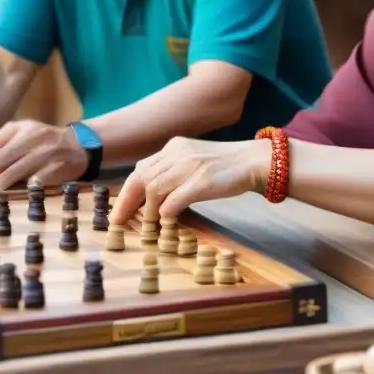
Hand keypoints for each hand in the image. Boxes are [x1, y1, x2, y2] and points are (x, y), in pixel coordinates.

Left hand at [0, 119, 88, 192]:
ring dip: (4, 179)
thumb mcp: (20, 138)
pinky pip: (42, 175)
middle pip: (4, 155)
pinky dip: (31, 184)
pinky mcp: (58, 163)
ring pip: (20, 166)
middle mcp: (31, 136)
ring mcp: (46, 149)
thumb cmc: (41, 144)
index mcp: (18, 128)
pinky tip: (21, 190)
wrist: (77, 144)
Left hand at [110, 137, 271, 223]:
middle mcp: (177, 153)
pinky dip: (166, 214)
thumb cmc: (226, 166)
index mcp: (174, 147)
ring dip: (148, 211)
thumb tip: (153, 195)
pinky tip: (166, 222)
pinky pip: (173, 200)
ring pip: (154, 189)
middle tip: (119, 221)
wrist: (254, 160)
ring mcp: (189, 166)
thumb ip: (174, 170)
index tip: (120, 208)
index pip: (142, 168)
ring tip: (148, 226)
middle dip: (127, 202)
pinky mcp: (201, 181)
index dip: (128, 190)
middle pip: (141, 178)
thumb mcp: (194, 160)